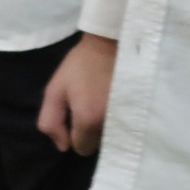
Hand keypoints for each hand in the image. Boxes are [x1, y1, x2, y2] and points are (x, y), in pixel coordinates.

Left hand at [37, 32, 115, 154]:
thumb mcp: (55, 90)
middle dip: (91, 131)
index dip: (74, 134)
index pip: (81, 148)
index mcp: (87, 119)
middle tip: (89, 106)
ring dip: (105, 124)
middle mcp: (110, 121)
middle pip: (98, 143)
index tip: (76, 115)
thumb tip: (63, 146)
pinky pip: (125, 123)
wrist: (111, 41)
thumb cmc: (80, 65)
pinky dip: (118, 116)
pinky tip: (114, 100)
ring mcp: (127, 114)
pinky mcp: (139, 106)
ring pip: (112, 134)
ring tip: (102, 102)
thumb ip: (50, 122)